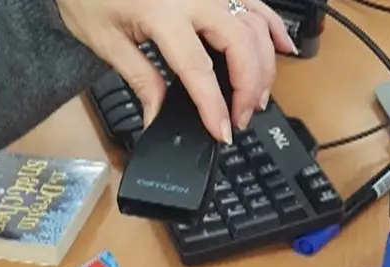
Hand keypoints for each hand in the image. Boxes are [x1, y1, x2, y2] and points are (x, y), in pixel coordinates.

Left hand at [56, 0, 296, 142]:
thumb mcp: (107, 43)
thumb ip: (140, 80)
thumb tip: (157, 117)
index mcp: (163, 14)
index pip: (198, 69)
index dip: (213, 106)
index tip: (221, 132)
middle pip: (240, 44)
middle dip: (248, 87)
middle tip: (240, 119)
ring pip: (254, 23)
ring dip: (264, 64)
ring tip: (257, 98)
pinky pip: (254, 2)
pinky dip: (272, 25)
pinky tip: (283, 48)